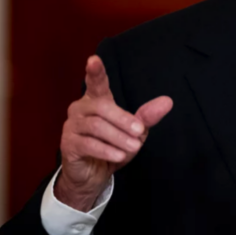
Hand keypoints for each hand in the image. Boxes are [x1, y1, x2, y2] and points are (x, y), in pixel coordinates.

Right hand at [55, 55, 172, 210]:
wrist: (93, 175)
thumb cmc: (113, 146)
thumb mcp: (134, 131)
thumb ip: (147, 116)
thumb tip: (168, 101)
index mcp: (97, 100)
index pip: (96, 82)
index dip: (95, 71)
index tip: (93, 59)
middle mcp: (81, 108)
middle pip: (102, 107)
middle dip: (123, 120)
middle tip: (140, 132)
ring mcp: (72, 126)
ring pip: (96, 126)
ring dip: (118, 137)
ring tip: (133, 147)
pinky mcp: (68, 144)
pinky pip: (88, 144)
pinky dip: (106, 150)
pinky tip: (119, 156)